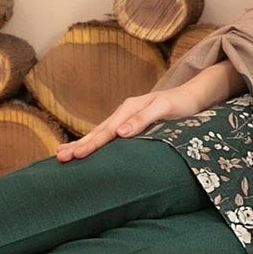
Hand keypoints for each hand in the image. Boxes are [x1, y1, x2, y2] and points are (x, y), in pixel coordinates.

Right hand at [54, 86, 190, 161]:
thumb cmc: (181, 103)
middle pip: (98, 131)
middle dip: (79, 145)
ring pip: (99, 132)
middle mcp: (124, 112)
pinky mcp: (129, 124)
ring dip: (81, 143)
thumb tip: (120, 133)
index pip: (107, 131)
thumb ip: (144, 119)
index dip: (91, 144)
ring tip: (60, 154)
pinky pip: (107, 134)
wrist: (192, 96)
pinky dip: (93, 141)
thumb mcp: (165, 108)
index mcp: (130, 108)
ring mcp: (125, 118)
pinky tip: (82, 148)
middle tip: (60, 158)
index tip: (76, 156)